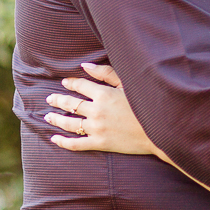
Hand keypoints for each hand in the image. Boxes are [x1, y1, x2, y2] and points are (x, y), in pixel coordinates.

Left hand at [43, 63, 159, 156]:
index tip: (65, 83)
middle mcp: (97, 111)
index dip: (71, 83)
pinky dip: (63, 142)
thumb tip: (85, 65)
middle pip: (71, 104)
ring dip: (56, 119)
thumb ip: (107, 73)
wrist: (161, 130)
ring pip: (69, 123)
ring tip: (48, 116)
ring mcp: (97, 128)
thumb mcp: (129, 84)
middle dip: (58, 100)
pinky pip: (76, 144)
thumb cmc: (147, 104)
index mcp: (104, 94)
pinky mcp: (100, 143)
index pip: (80, 86)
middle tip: (50, 98)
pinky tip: (54, 139)